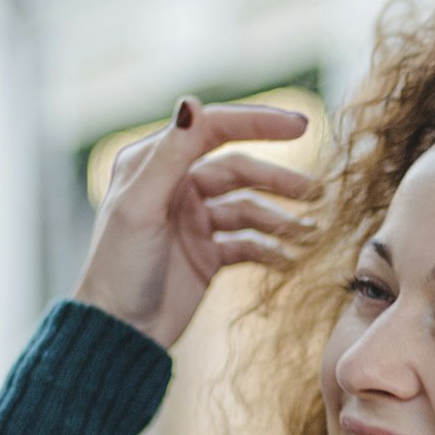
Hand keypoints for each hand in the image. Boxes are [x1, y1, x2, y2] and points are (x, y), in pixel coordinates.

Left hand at [73, 98, 316, 349]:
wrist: (118, 332)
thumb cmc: (118, 267)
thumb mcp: (141, 207)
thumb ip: (169, 156)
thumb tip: (192, 102)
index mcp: (154, 164)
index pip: (213, 129)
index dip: (258, 123)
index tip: (301, 126)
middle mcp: (176, 186)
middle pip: (239, 169)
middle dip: (278, 179)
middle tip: (316, 192)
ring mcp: (194, 220)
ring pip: (248, 207)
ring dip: (280, 217)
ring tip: (310, 232)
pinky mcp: (207, 253)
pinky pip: (248, 242)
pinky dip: (271, 249)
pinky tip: (291, 260)